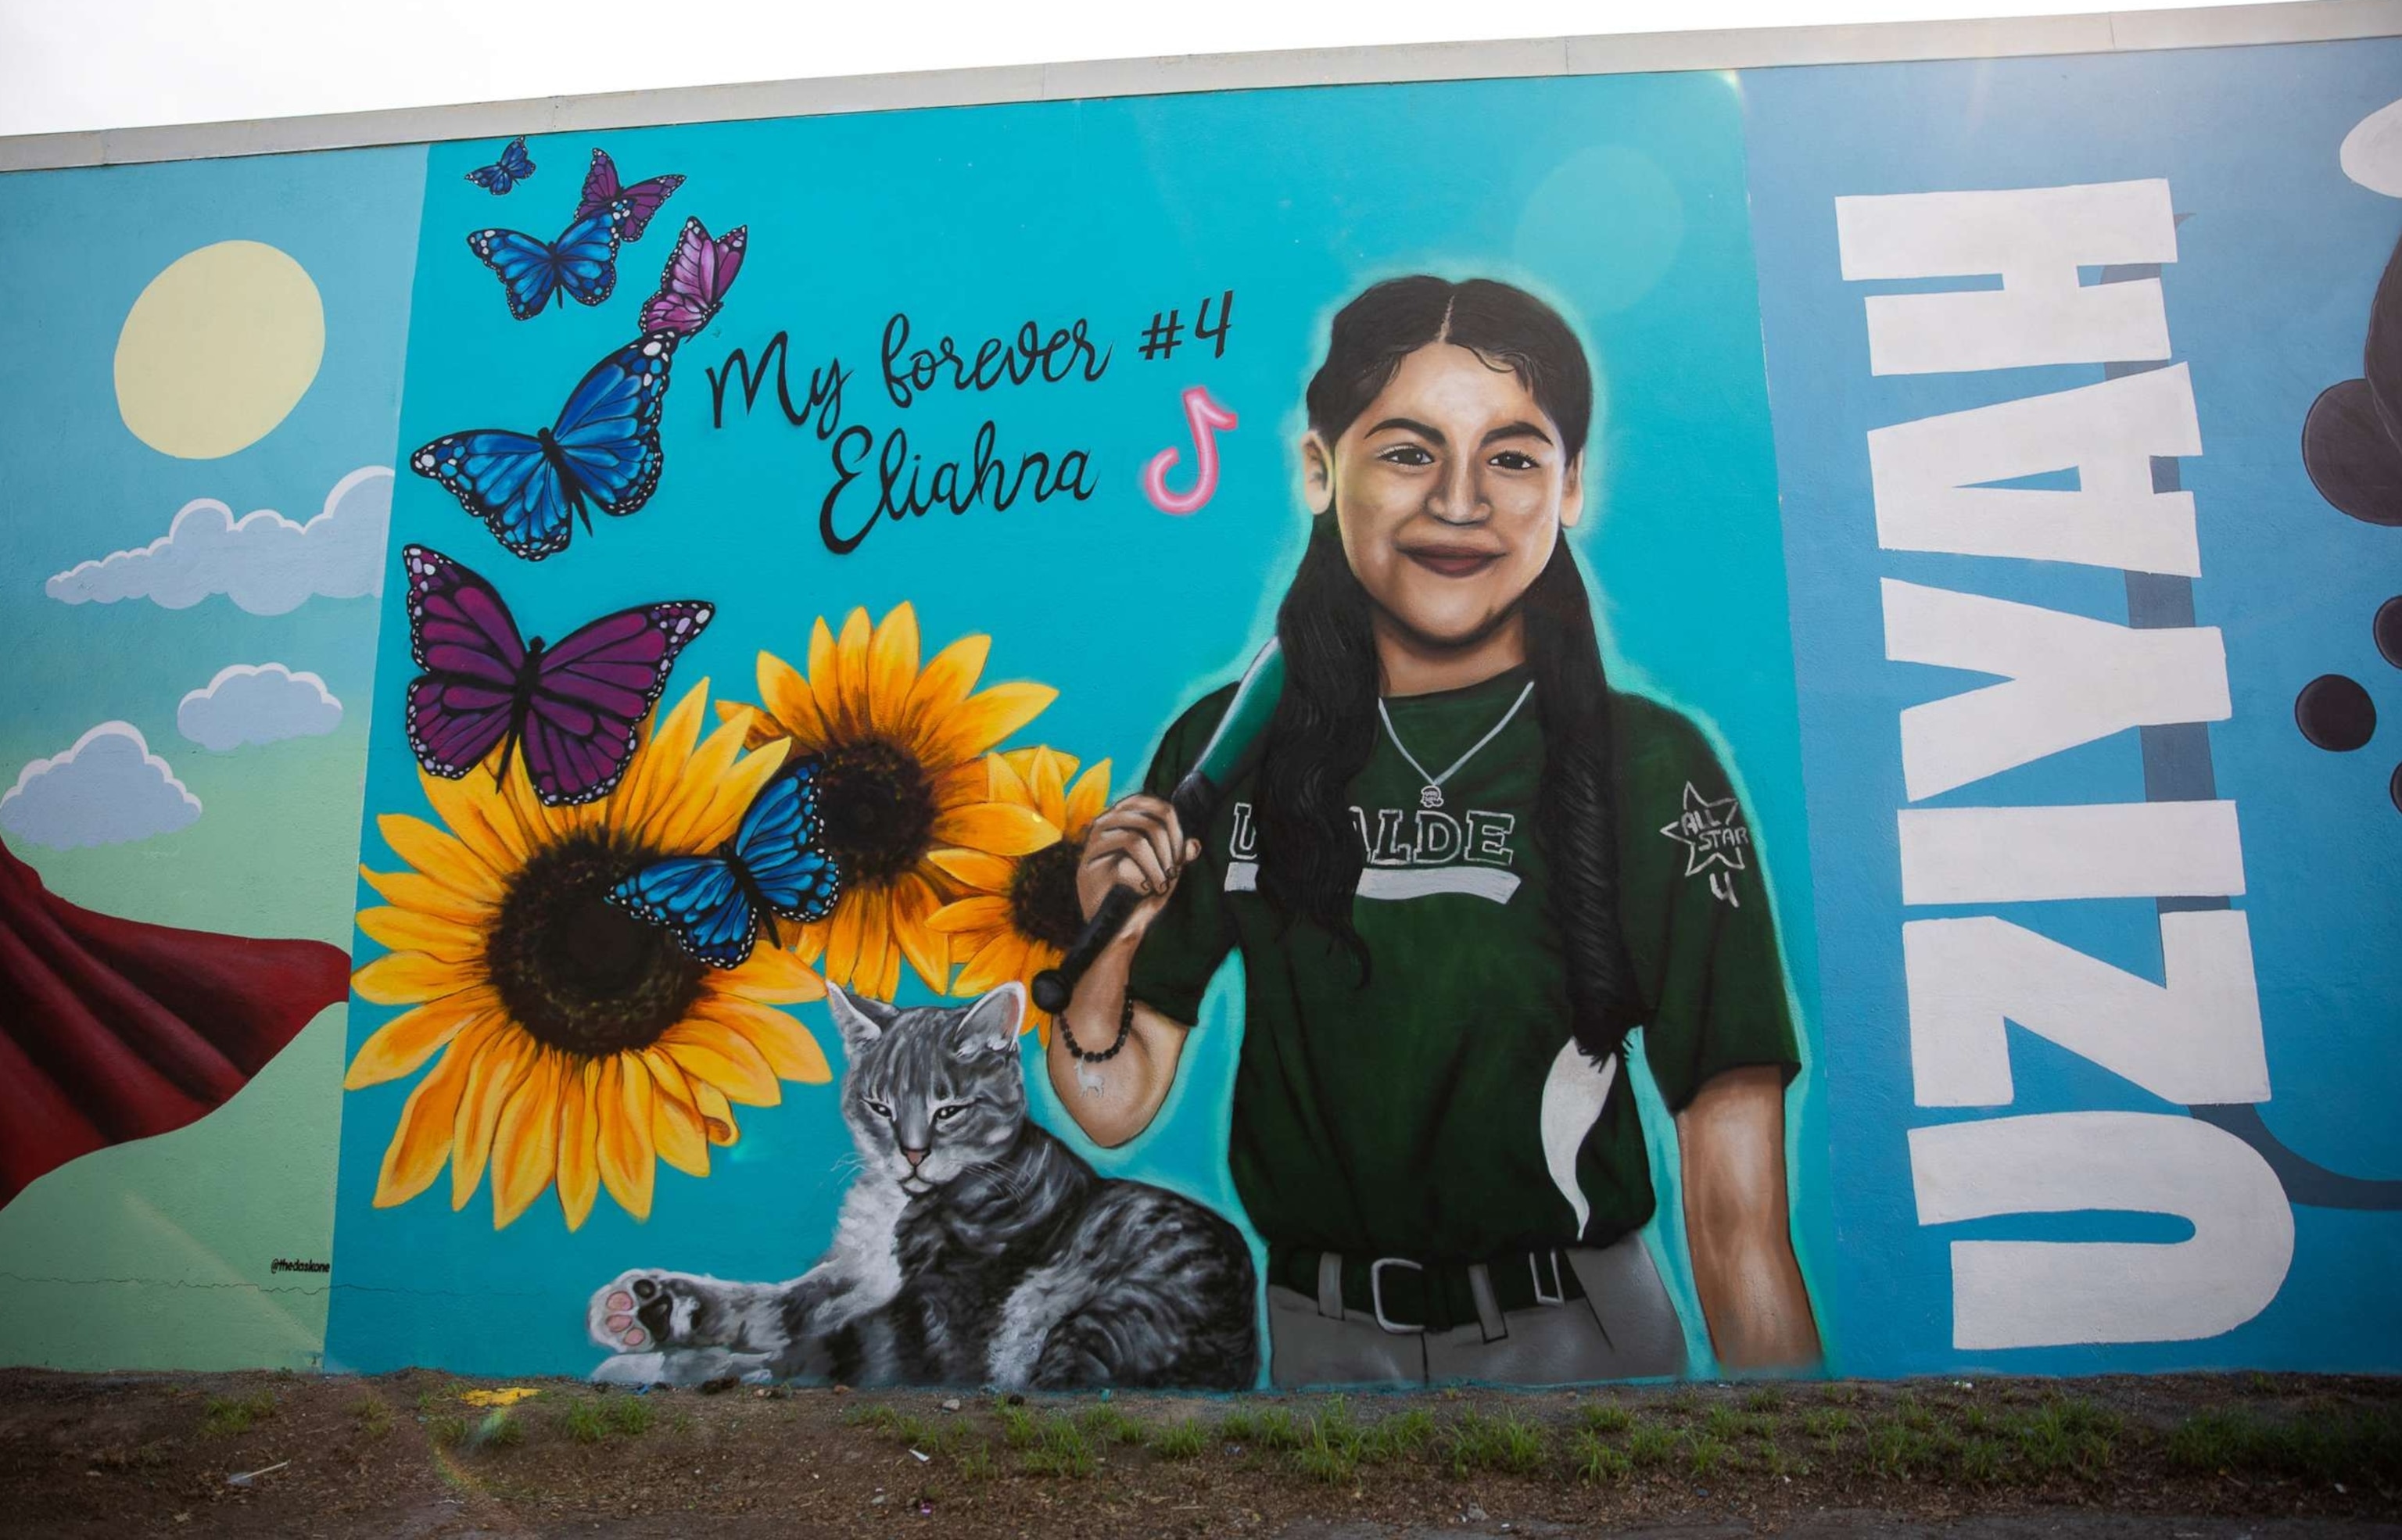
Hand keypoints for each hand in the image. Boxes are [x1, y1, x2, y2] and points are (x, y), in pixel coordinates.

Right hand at [1078, 793, 1202, 942]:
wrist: (1117, 926)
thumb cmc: (1140, 892)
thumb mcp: (1164, 870)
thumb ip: (1178, 856)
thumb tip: (1194, 845)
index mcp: (1124, 816)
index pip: (1160, 808)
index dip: (1177, 832)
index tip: (1181, 857)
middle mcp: (1105, 824)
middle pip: (1151, 824)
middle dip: (1169, 853)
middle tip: (1172, 874)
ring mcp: (1093, 846)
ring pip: (1135, 841)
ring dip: (1157, 867)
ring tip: (1161, 885)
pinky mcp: (1088, 870)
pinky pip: (1122, 867)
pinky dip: (1141, 882)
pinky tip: (1143, 892)